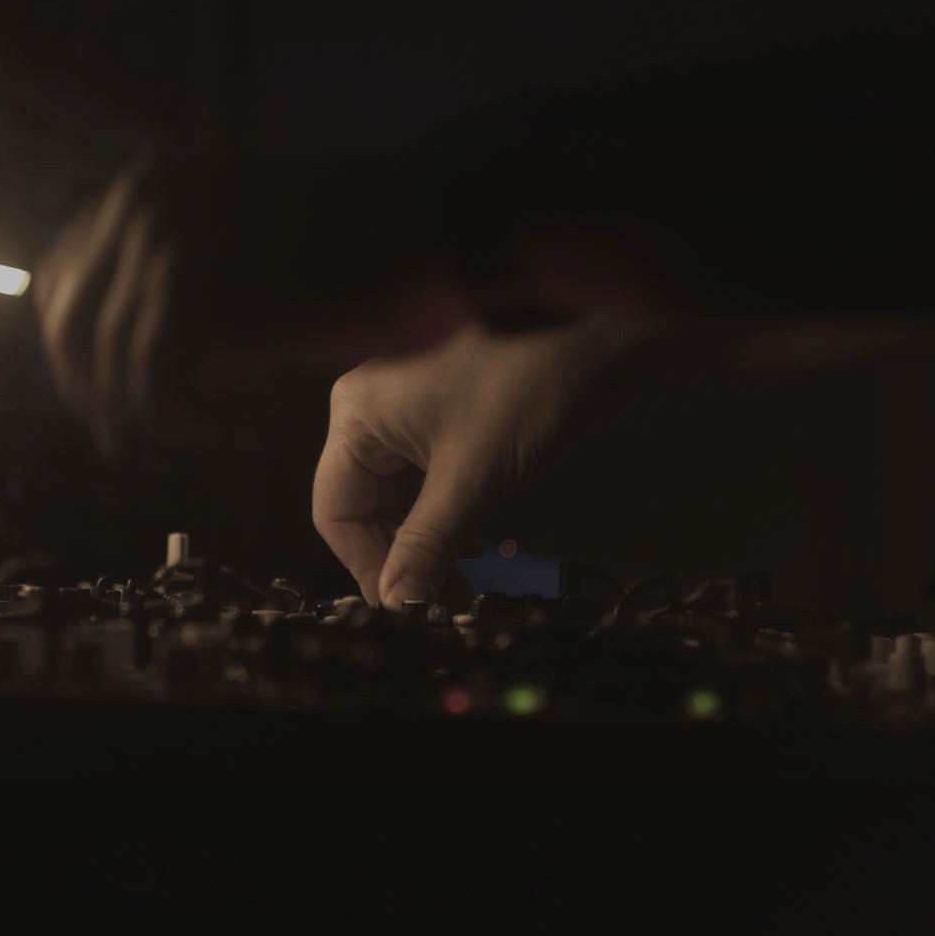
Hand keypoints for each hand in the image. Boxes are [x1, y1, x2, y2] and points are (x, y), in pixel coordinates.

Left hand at [33, 148, 468, 454]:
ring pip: (119, 366)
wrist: (432, 216)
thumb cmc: (359, 236)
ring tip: (232, 412)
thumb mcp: (249, 229)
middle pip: (69, 325)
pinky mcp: (205, 293)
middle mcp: (145, 203)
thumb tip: (121, 341)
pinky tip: (253, 402)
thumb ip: (184, 265)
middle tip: (127, 436)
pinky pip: (161, 384)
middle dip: (96, 392)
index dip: (74, 351)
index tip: (102, 399)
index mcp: (149, 181)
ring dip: (167, 407)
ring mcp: (171, 244)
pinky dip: (198, 411)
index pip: (62, 278)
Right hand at [313, 316, 640, 605]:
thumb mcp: (473, 475)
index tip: (408, 611)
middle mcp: (369, 412)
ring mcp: (406, 413)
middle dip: (403, 558)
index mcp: (355, 417)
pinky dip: (447, 517)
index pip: (336, 513)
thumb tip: (398, 606)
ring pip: (400, 499)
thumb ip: (428, 545)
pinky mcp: (444, 418)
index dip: (368, 567)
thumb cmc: (526, 385)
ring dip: (428, 542)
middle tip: (447, 603)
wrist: (598, 324)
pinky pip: (427, 480)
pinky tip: (475, 546)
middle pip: (366, 508)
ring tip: (464, 583)